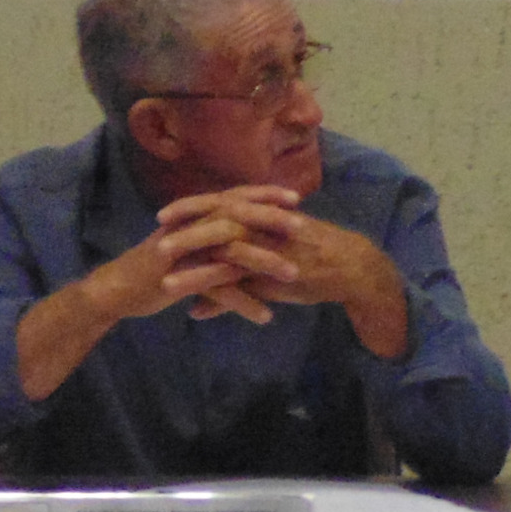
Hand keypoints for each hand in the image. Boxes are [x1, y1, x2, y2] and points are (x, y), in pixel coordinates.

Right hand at [86, 187, 298, 329]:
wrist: (118, 290)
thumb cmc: (161, 267)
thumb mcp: (190, 244)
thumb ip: (216, 233)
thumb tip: (250, 226)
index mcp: (193, 217)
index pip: (233, 197)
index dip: (263, 195)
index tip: (297, 198)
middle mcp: (187, 228)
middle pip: (233, 215)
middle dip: (270, 220)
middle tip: (303, 227)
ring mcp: (180, 252)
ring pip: (227, 252)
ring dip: (264, 262)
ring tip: (294, 275)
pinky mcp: (174, 279)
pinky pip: (214, 290)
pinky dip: (241, 303)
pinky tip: (265, 317)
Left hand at [142, 189, 413, 355]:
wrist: (354, 269)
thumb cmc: (320, 258)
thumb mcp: (282, 251)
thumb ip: (251, 258)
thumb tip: (227, 265)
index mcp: (265, 214)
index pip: (222, 203)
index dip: (193, 206)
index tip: (165, 213)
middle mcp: (264, 226)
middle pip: (216, 220)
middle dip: (184, 227)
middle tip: (156, 232)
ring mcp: (268, 248)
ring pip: (221, 252)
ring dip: (190, 266)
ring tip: (162, 280)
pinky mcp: (274, 272)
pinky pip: (239, 281)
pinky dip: (214, 295)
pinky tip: (191, 308)